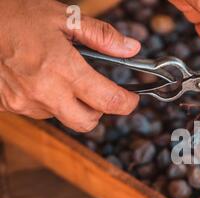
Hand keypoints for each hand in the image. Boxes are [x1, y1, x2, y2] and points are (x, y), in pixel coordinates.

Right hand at [0, 0, 140, 131]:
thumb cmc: (16, 15)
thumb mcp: (64, 17)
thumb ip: (102, 36)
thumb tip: (131, 48)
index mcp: (62, 68)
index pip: (107, 101)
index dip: (127, 103)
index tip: (131, 99)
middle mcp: (44, 91)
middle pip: (87, 122)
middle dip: (99, 111)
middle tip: (98, 92)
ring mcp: (25, 102)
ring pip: (63, 117)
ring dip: (71, 104)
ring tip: (61, 77)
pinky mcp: (10, 107)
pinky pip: (41, 112)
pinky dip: (49, 101)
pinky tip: (41, 80)